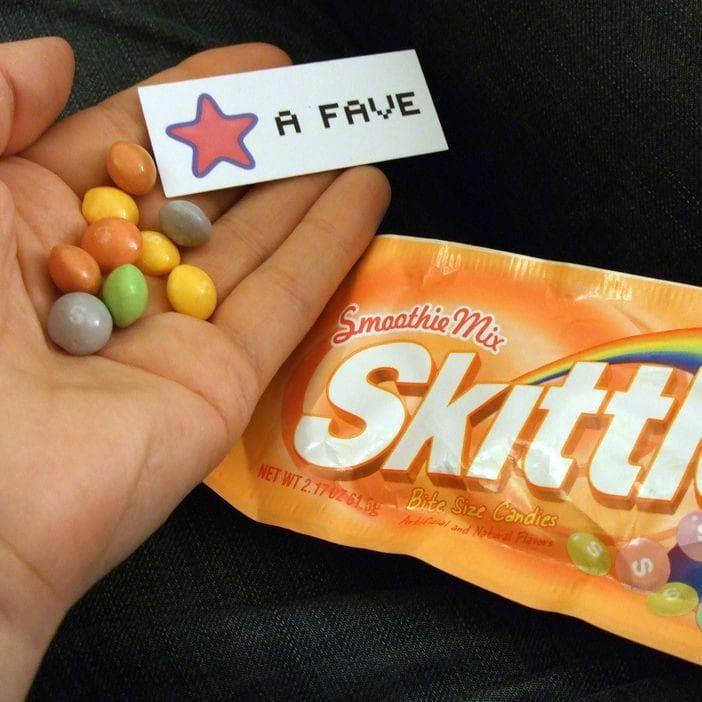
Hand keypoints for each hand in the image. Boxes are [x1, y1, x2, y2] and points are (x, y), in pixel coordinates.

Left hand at [0, 37, 388, 697]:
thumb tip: (55, 58)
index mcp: (34, 230)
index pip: (136, 147)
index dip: (197, 100)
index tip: (257, 69)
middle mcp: (112, 281)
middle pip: (207, 195)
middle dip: (264, 145)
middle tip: (321, 100)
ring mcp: (172, 335)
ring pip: (255, 244)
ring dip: (307, 188)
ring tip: (356, 137)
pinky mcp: (221, 383)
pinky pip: (284, 302)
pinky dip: (328, 247)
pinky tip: (365, 196)